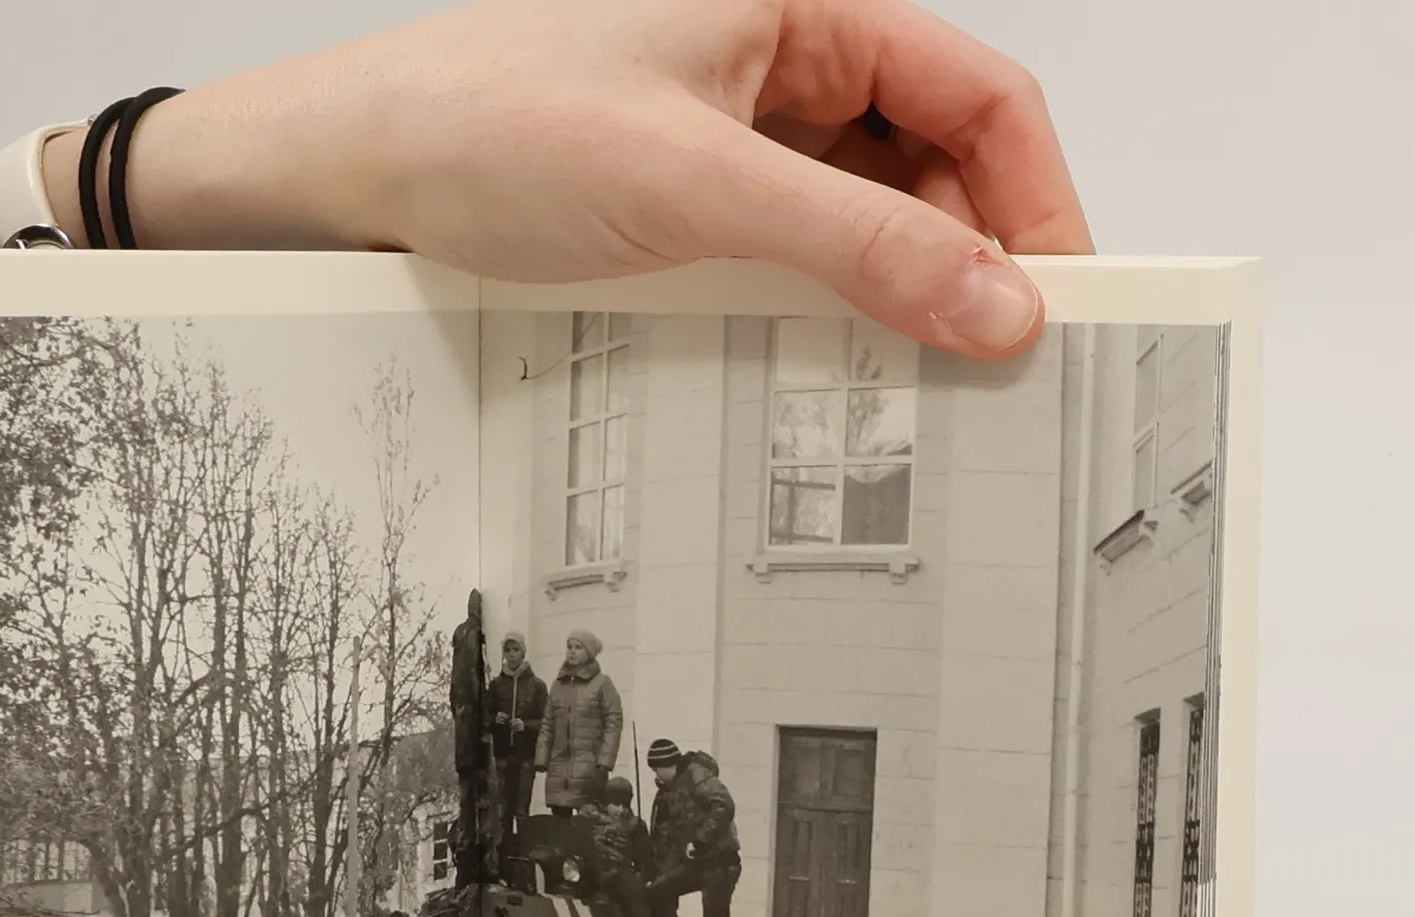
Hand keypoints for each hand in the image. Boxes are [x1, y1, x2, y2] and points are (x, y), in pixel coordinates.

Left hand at [121, 0, 1086, 356]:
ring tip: (909, 381)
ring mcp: (737, 139)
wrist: (356, 172)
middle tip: (987, 369)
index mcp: (804, 7)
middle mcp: (781, 65)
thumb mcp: (696, 187)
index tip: (1058, 304)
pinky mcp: (691, 207)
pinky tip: (825, 367)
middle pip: (934, 163)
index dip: (1035, 199)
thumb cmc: (487, 124)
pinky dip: (822, 312)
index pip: (978, 94)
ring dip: (893, 296)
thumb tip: (989, 302)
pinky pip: (794, 257)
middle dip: (968, 261)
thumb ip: (856, 243)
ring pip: (866, 218)